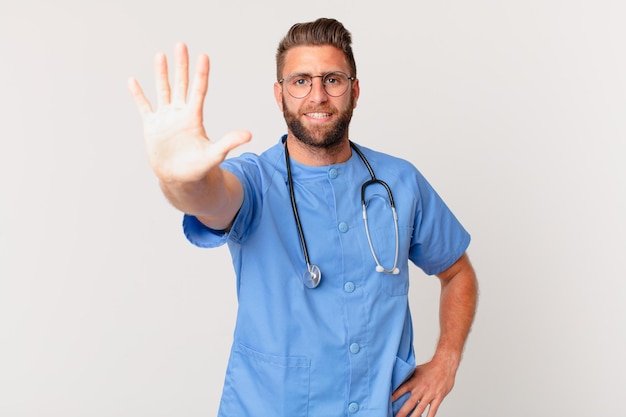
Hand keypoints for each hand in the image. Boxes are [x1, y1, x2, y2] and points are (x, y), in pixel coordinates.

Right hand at [128, 42, 250, 184]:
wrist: (180, 179)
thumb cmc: (199, 168)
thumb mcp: (215, 155)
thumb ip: (229, 142)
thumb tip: (249, 135)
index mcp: (194, 118)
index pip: (199, 91)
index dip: (201, 74)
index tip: (203, 56)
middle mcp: (180, 114)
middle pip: (181, 84)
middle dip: (181, 65)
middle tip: (181, 44)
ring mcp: (165, 119)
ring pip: (163, 90)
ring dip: (161, 74)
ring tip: (160, 55)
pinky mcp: (152, 126)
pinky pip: (144, 107)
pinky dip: (138, 95)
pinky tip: (133, 81)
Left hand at [391, 359, 456, 416]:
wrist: (445, 365)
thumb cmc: (430, 368)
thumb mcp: (416, 370)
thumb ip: (409, 378)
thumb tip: (399, 381)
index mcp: (414, 382)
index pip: (402, 390)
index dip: (395, 396)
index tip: (388, 402)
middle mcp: (421, 389)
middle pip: (410, 403)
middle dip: (402, 412)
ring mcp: (430, 394)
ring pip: (420, 408)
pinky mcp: (438, 397)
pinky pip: (433, 410)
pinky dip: (429, 416)